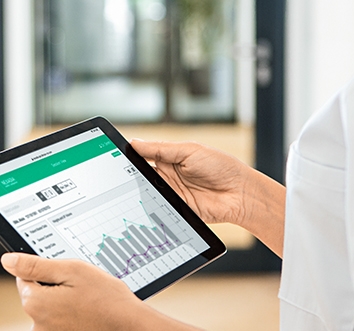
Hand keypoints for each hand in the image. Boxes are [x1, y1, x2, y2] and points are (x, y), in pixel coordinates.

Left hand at [1, 253, 196, 330]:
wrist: (129, 325)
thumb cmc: (106, 298)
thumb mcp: (71, 270)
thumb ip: (35, 265)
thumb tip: (8, 260)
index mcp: (35, 303)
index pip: (24, 277)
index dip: (45, 270)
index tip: (65, 275)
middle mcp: (37, 325)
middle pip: (35, 294)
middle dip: (53, 287)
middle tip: (80, 288)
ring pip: (47, 309)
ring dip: (62, 303)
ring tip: (85, 302)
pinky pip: (57, 322)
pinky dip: (68, 316)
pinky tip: (85, 313)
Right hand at [131, 139, 284, 256]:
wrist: (240, 194)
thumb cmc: (220, 166)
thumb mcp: (189, 151)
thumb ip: (160, 149)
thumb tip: (134, 142)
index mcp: (169, 157)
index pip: (142, 155)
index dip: (128, 155)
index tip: (113, 154)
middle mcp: (167, 176)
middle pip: (140, 175)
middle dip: (129, 175)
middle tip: (116, 175)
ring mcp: (170, 194)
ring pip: (145, 193)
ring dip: (138, 192)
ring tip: (127, 189)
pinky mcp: (175, 211)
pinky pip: (156, 209)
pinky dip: (148, 207)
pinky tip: (141, 204)